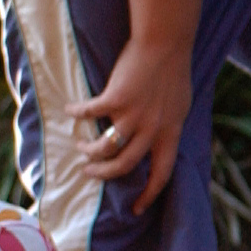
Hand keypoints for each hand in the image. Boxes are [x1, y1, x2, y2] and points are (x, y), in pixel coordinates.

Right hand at [70, 39, 194, 214]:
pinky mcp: (115, 99)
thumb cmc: (172, 71)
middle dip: (103, 173)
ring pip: (105, 148)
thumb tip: (157, 140)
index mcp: (171, 131)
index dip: (150, 193)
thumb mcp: (179, 105)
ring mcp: (134, 115)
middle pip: (124, 165)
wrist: (165, 42)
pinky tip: (71, 109)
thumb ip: (167, 124)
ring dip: (88, 150)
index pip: (163, 172)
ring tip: (81, 146)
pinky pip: (89, 113)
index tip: (137, 208)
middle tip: (90, 172)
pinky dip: (76, 112)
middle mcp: (154, 128)